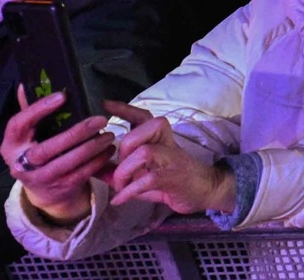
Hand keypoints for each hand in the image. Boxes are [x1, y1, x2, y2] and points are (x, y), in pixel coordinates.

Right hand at [2, 88, 112, 224]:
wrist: (44, 191)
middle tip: (100, 119)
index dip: (38, 110)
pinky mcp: (60, 188)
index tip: (62, 96)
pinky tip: (109, 150)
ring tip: (110, 134)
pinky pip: (81, 174)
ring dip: (92, 148)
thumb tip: (28, 84)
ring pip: (67, 163)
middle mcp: (21, 164)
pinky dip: (98, 161)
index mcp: (11, 145)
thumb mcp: (30, 135)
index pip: (18, 124)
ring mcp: (40, 179)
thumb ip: (30, 112)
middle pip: (47, 148)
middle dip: (76, 133)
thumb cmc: (39, 152)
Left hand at [107, 102, 235, 214]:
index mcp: (161, 140)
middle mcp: (168, 144)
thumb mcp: (145, 174)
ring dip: (125, 170)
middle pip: (145, 129)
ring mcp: (173, 160)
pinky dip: (130, 191)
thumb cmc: (174, 181)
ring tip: (119, 185)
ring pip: (146, 152)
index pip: (145, 117)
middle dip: (124, 148)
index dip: (126, 109)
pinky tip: (120, 199)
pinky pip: (148, 179)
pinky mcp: (174, 178)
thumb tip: (95, 169)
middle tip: (118, 169)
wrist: (207, 191)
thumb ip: (122, 171)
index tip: (105, 104)